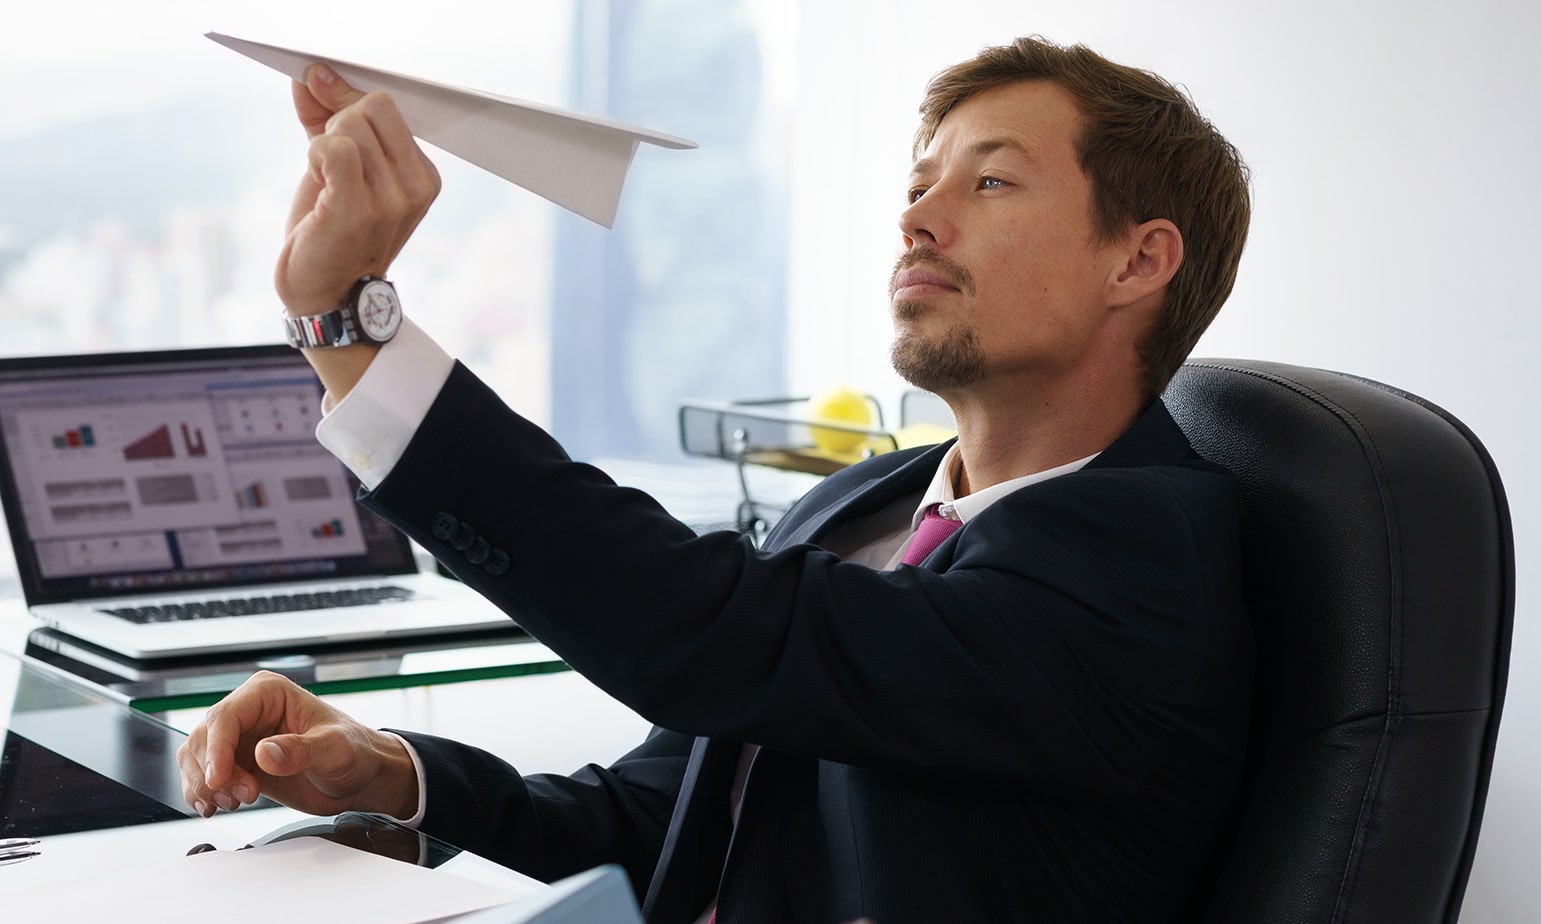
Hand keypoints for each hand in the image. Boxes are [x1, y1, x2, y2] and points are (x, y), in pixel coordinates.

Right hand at [176, 670, 417, 818]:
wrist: (358, 778)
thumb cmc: (354, 752)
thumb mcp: (335, 750)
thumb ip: (301, 750)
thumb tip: (264, 752)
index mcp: (269, 693)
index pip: (224, 717)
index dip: (216, 750)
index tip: (220, 779)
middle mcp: (248, 711)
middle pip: (201, 739)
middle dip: (213, 773)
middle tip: (243, 797)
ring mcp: (239, 738)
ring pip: (194, 759)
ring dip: (206, 787)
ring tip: (236, 803)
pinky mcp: (236, 764)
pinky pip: (201, 777)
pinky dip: (201, 795)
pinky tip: (215, 808)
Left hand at [276, 63, 440, 317]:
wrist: (325, 295)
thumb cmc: (330, 231)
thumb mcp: (335, 165)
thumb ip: (328, 114)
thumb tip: (313, 72)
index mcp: (423, 175)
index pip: (386, 103)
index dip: (345, 105)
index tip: (328, 127)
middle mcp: (416, 187)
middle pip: (370, 106)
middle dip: (337, 125)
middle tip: (331, 170)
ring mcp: (392, 200)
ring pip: (348, 124)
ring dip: (321, 148)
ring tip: (326, 186)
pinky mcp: (359, 209)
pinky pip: (333, 147)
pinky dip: (314, 157)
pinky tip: (318, 185)